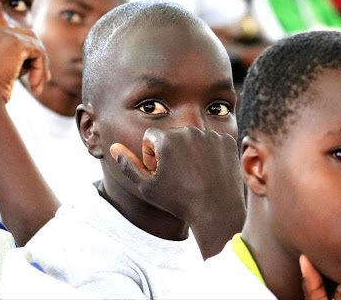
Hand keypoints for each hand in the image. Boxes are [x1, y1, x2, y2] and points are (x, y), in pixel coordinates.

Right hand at [0, 26, 49, 115]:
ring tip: (36, 89)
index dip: (29, 57)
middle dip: (39, 59)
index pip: (17, 40)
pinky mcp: (16, 42)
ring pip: (36, 47)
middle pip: (30, 38)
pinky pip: (38, 53)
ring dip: (41, 68)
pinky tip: (33, 84)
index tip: (34, 79)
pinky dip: (40, 70)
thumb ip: (13, 63)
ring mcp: (5, 34)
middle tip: (45, 80)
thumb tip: (32, 62)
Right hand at [110, 126, 245, 257]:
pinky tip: (209, 171)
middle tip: (176, 174)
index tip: (159, 171)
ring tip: (193, 174)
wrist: (217, 210)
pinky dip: (209, 152)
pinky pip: (211, 141)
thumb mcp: (147, 187)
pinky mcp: (227, 140)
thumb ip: (128, 165)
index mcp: (166, 138)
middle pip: (172, 135)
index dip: (151, 155)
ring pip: (192, 137)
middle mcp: (188, 130)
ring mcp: (210, 134)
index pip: (151, 137)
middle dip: (170, 150)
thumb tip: (114, 147)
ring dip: (189, 150)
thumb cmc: (178, 201)